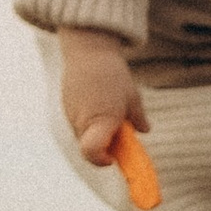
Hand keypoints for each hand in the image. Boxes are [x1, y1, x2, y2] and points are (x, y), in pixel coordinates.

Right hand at [60, 29, 144, 164]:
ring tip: (110, 110)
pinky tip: (99, 102)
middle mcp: (81, 122)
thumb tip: (144, 130)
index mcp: (101, 121)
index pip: (93, 153)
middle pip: (90, 148)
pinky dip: (89, 121)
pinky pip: (78, 123)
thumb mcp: (132, 97)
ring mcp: (71, 114)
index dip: (102, 161)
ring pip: (83, 136)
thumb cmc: (112, 74)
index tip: (114, 158)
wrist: (88, 50)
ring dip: (97, 133)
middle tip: (119, 132)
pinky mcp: (66, 106)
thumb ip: (138, 118)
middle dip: (105, 147)